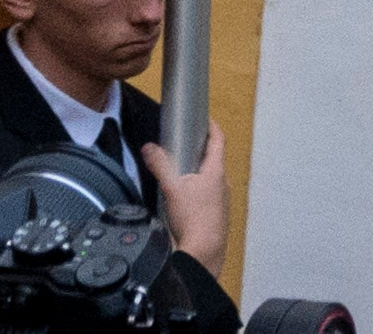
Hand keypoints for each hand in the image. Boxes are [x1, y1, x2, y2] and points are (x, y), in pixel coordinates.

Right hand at [155, 116, 233, 275]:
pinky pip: (208, 196)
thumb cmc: (193, 219)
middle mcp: (223, 183)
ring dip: (198, 173)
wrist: (203, 252)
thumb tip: (149, 148)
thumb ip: (160, 166)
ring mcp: (222, 200)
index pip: (218, 140)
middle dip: (201, 152)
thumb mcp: (172, 188)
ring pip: (211, 180)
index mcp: (216, 171)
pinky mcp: (216, 215)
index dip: (212, 128)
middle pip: (214, 160)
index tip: (206, 120)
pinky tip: (183, 200)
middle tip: (186, 145)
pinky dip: (198, 192)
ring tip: (181, 173)